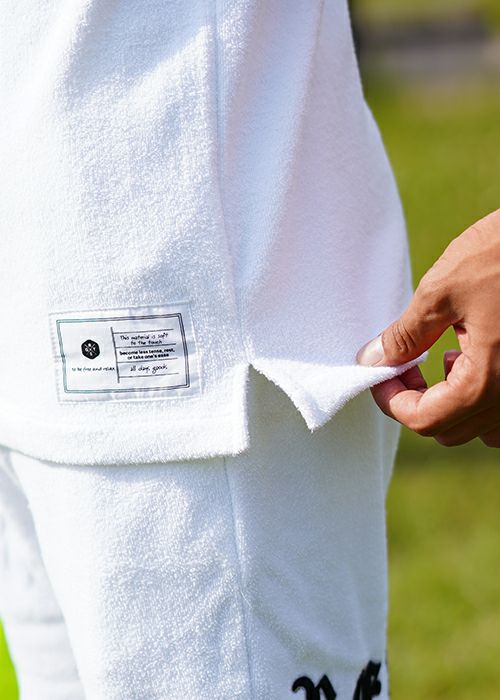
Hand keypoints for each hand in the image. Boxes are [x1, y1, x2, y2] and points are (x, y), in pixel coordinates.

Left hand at [356, 208, 499, 447]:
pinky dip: (484, 395)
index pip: (424, 420)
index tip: (380, 372)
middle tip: (405, 361)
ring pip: (482, 426)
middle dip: (418, 399)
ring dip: (453, 401)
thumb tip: (374, 359)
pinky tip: (479, 355)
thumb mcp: (443, 290)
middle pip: (451, 428)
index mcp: (489, 382)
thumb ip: (406, 335)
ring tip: (449, 354)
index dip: (391, 400)